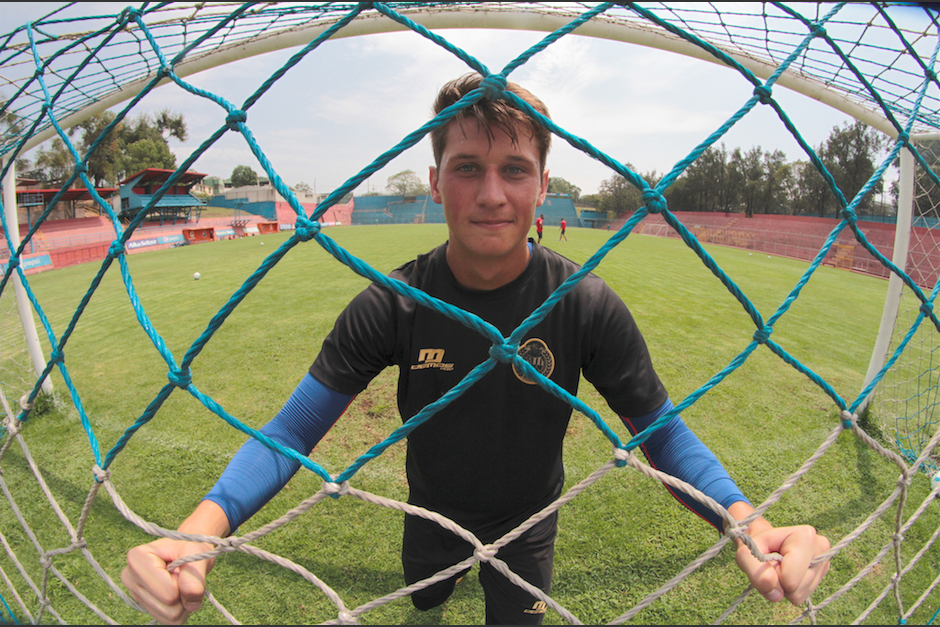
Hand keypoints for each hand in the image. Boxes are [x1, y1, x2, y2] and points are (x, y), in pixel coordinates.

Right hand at [121, 500, 229, 623]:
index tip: (180, 566)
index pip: (169, 593)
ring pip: (168, 617)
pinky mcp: (143, 605)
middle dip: (183, 594)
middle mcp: (129, 577)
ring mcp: (134, 593)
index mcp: (137, 559)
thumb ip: (194, 577)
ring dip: (182, 603)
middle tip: (181, 575)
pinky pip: (167, 620)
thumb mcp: (196, 552)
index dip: (183, 583)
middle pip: (168, 607)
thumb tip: (190, 604)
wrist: (186, 550)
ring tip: (179, 582)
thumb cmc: (189, 547)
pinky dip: (178, 609)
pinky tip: (175, 591)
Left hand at [728, 504, 829, 604]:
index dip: (775, 575)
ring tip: (780, 567)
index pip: (791, 577)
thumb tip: (776, 594)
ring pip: (801, 594)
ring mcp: (824, 562)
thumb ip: (755, 572)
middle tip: (773, 565)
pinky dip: (791, 589)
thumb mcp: (745, 554)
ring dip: (785, 587)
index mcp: (805, 536)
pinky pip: (804, 596)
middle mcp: (821, 547)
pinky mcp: (822, 574)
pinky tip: (788, 573)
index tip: (769, 560)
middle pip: (798, 587)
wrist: (763, 542)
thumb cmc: (756, 546)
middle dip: (780, 582)